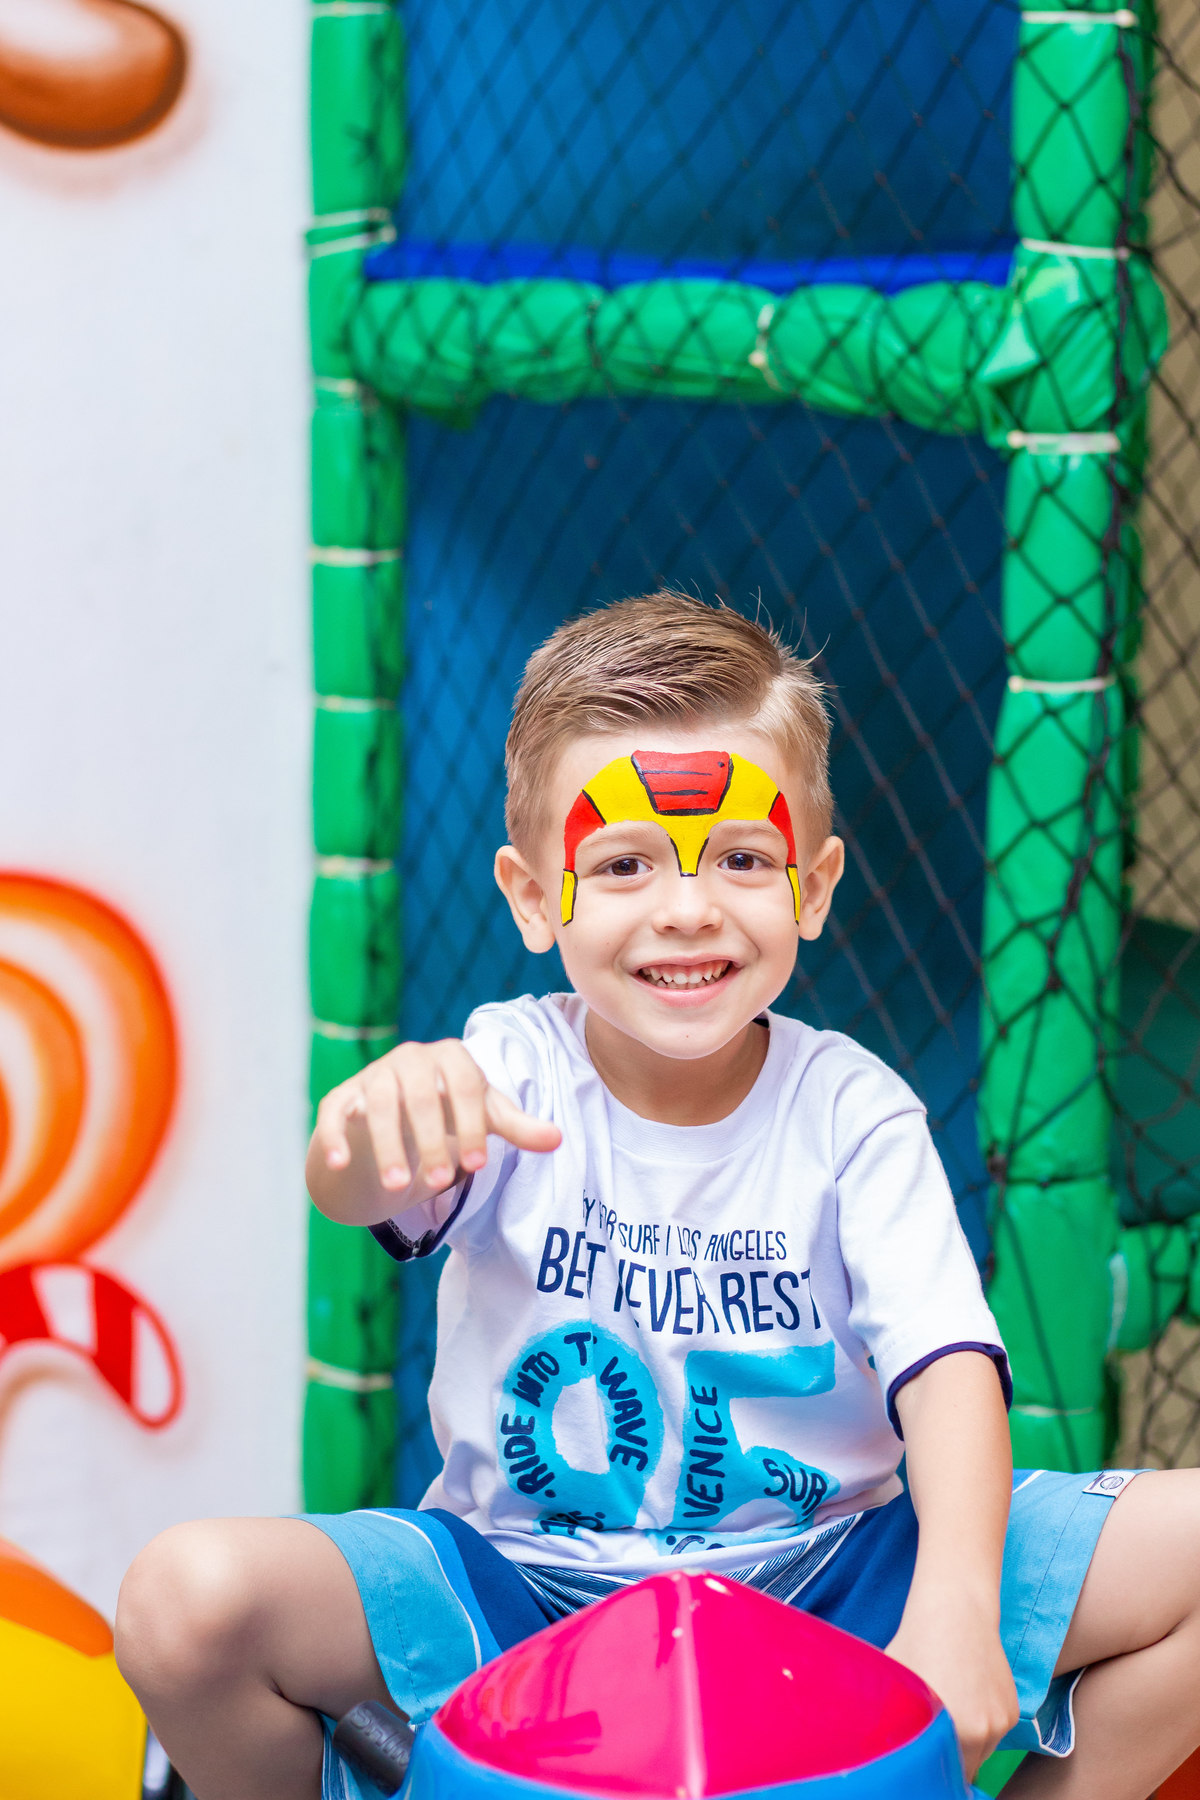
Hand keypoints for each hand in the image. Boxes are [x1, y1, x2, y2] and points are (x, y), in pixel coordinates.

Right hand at [310, 1038, 560, 1209]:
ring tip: (398, 1186)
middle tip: (442, 1183)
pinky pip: (334, 1112)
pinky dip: (336, 1137)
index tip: (477, 1165)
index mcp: (449, 1057)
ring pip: (377, 1105)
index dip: (470, 1124)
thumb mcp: (483, 1118)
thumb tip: (557, 1140)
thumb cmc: (449, 1114)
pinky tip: (342, 1164)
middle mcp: (409, 1059)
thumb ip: (517, 1128)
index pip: (463, 1085)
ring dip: (388, 1146)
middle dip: (431, 1140)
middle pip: (420, 1095)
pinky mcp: (341, 1097)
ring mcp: (372, 1075)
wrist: (396, 1115)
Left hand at [886, 1593, 1018, 1779]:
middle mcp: (983, 1732)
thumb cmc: (917, 1641)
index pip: (945, 1772)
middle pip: (964, 1767)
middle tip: (932, 1734)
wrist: (956, 1609)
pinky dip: (982, 1726)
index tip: (923, 1759)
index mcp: (953, 1730)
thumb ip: (897, 1723)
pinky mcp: (1012, 1711)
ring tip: (948, 1710)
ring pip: (981, 1752)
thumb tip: (886, 1745)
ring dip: (967, 1744)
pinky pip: (994, 1735)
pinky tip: (965, 1698)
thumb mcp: (897, 1683)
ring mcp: (1001, 1722)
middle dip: (949, 1758)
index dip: (932, 1768)